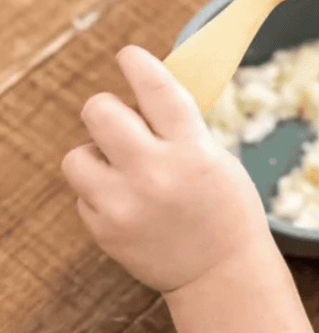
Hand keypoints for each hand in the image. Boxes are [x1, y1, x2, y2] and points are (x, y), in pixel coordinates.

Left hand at [61, 45, 272, 294]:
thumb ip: (181, 130)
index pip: (155, 89)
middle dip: (108, 112)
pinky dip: (101, 193)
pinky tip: (130, 206)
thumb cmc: (226, 211)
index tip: (129, 56)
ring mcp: (124, 204)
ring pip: (77, 155)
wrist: (222, 275)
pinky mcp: (105, 229)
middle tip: (123, 125)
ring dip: (98, 156)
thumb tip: (142, 92)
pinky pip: (83, 193)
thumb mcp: (218, 162)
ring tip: (124, 173)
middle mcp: (155, 173)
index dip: (137, 64)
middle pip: (99, 111)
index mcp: (193, 151)